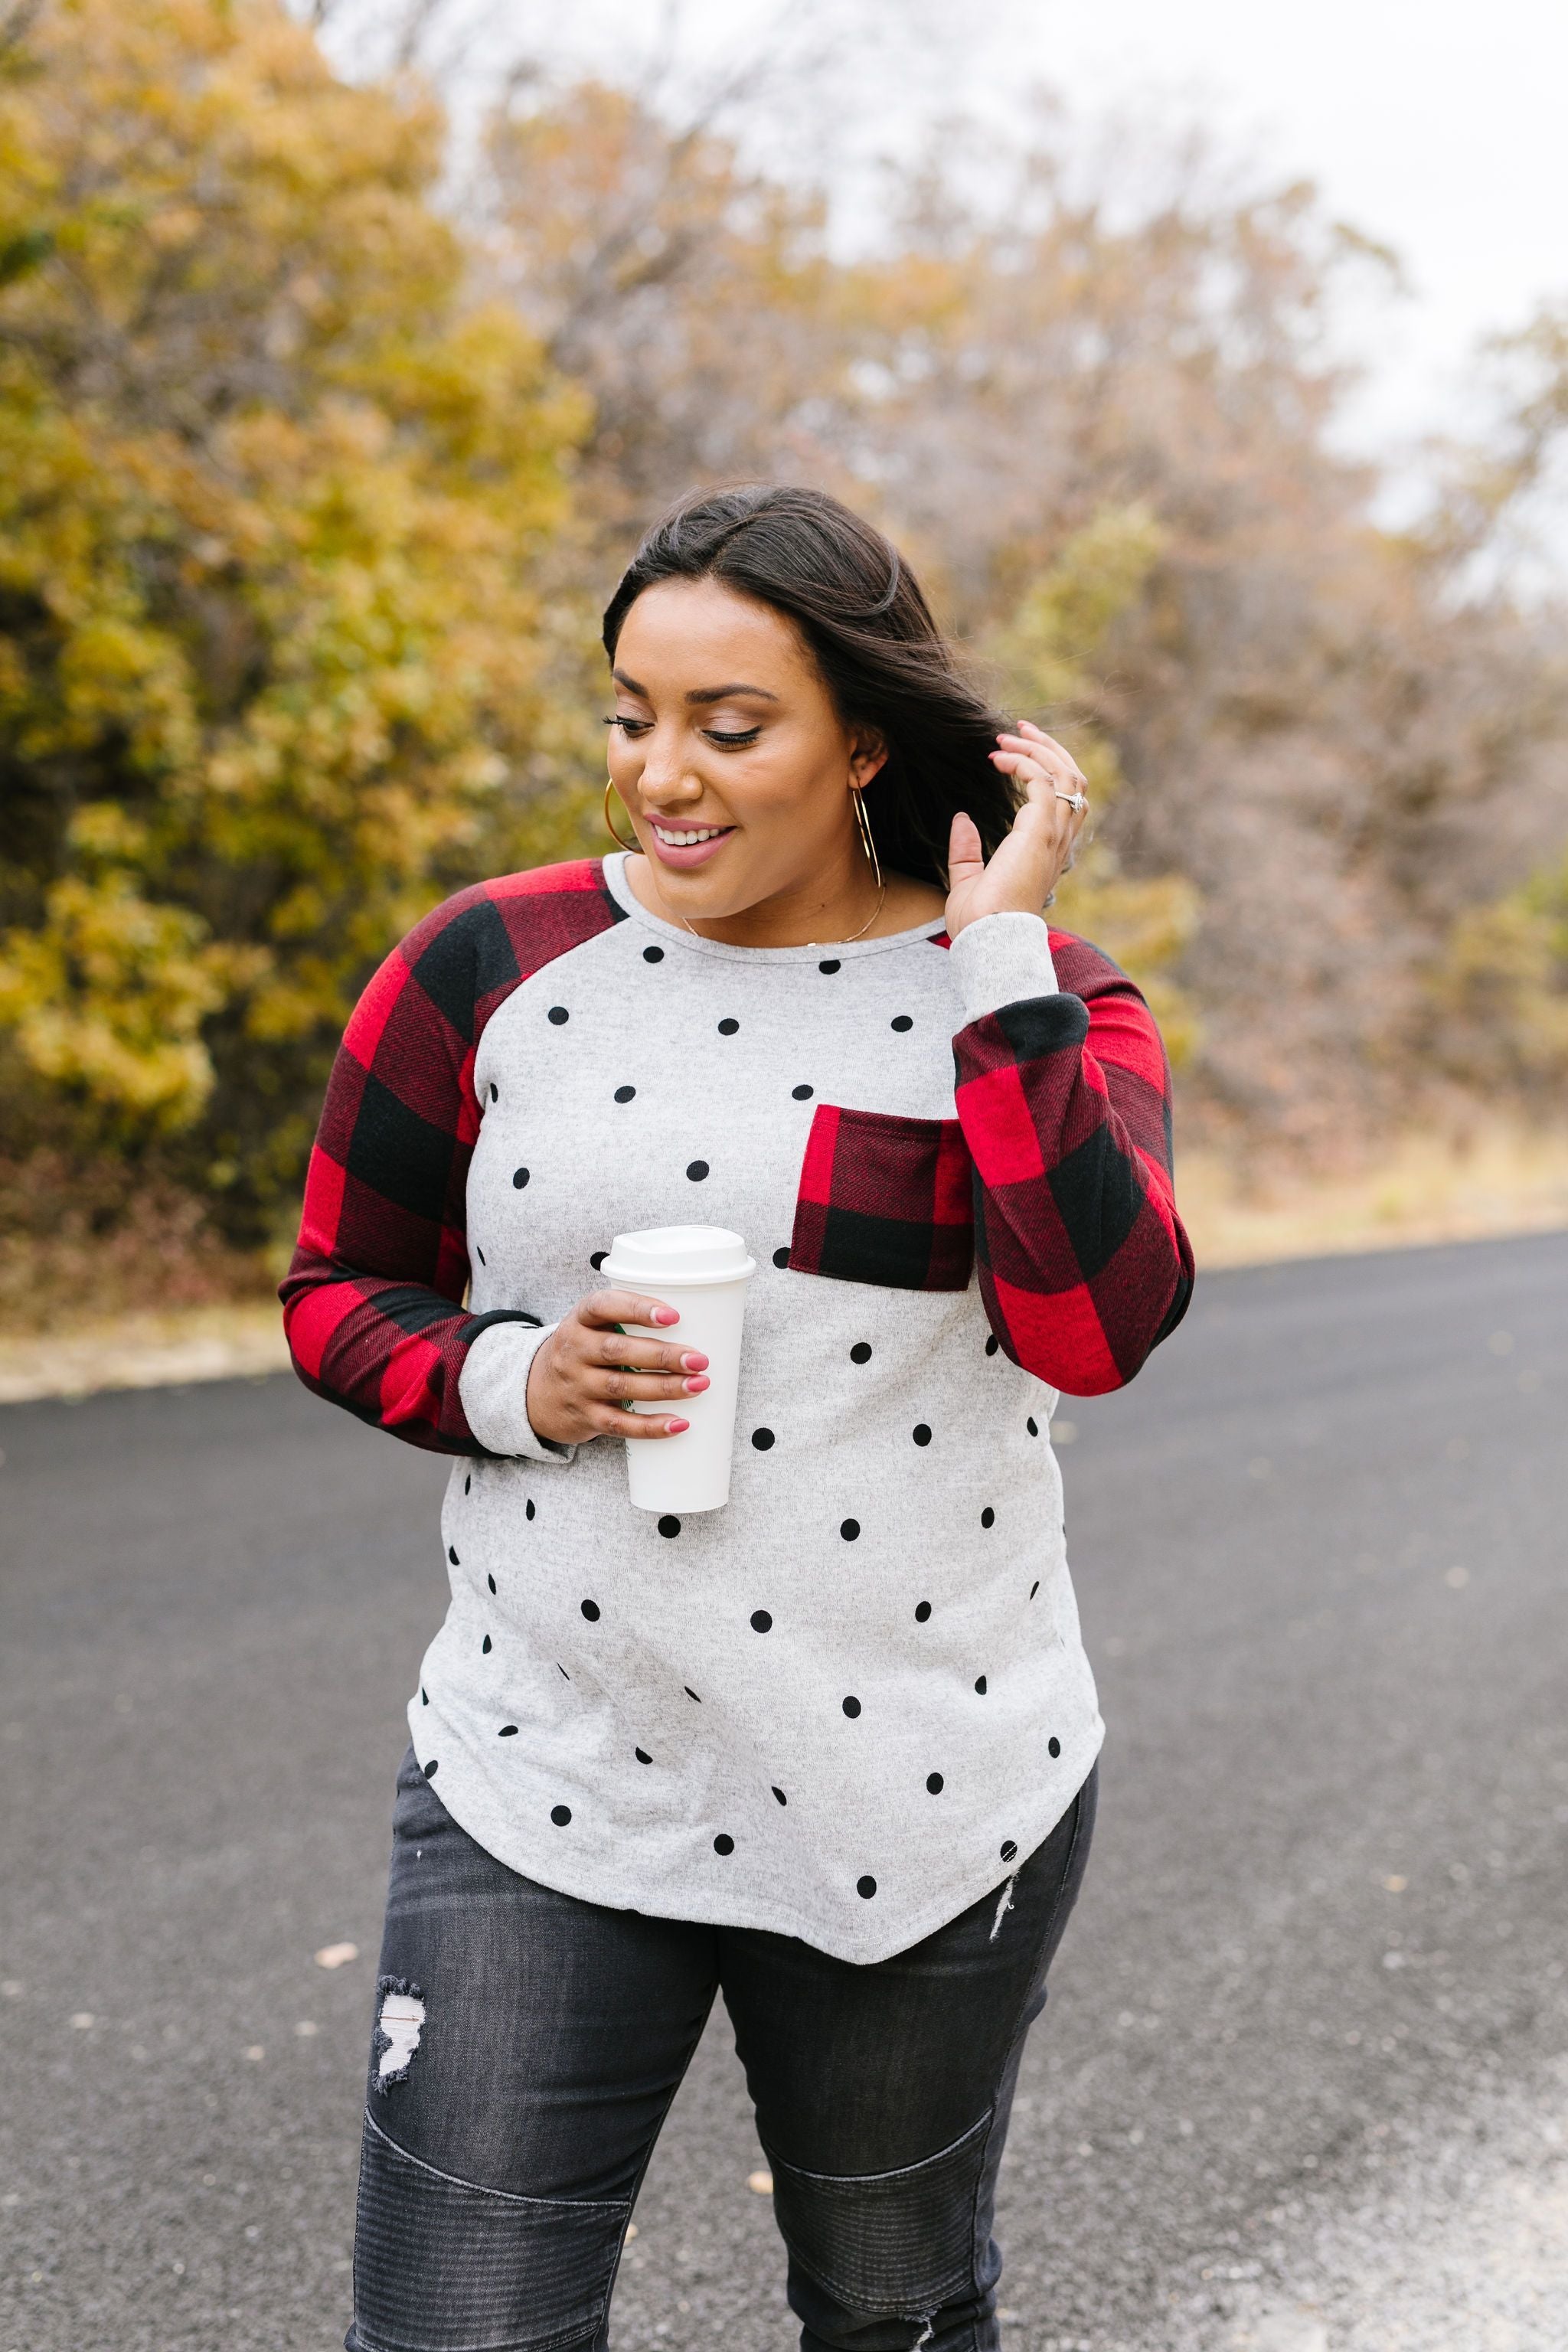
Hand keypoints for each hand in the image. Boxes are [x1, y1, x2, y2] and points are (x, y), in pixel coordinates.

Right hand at [525, 1289, 709, 1446]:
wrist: (535, 1394)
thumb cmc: (581, 1353)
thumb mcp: (590, 1328)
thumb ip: (625, 1321)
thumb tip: (695, 1323)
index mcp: (579, 1321)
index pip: (602, 1306)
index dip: (636, 1308)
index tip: (672, 1316)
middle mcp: (574, 1351)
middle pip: (617, 1351)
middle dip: (662, 1355)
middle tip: (698, 1359)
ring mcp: (577, 1386)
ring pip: (621, 1387)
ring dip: (664, 1388)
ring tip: (698, 1385)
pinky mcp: (586, 1417)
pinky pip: (619, 1424)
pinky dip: (650, 1426)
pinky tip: (678, 1423)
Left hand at [945, 720, 1088, 939]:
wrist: (989, 939)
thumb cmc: (980, 923)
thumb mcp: (967, 881)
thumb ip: (966, 850)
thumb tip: (961, 818)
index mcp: (1047, 853)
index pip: (1065, 802)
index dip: (1045, 771)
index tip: (1010, 754)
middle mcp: (1058, 841)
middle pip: (1073, 780)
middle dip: (1049, 749)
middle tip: (1019, 729)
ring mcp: (1054, 835)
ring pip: (1066, 774)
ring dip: (1039, 748)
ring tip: (1009, 736)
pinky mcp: (1041, 831)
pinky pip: (1044, 782)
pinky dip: (1023, 763)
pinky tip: (998, 759)